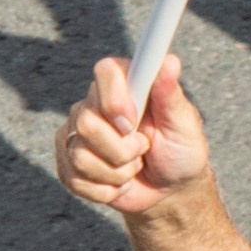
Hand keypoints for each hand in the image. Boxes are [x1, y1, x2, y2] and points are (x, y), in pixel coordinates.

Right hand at [57, 55, 210, 215]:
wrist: (170, 190)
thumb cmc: (181, 150)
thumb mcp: (183, 123)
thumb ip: (170, 93)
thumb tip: (169, 61)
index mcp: (127, 85)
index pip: (105, 70)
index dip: (114, 100)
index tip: (132, 122)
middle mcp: (96, 104)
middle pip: (86, 122)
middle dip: (122, 149)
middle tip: (144, 149)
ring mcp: (77, 133)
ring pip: (80, 155)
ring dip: (118, 172)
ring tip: (135, 166)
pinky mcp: (67, 162)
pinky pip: (74, 178)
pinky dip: (106, 188)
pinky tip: (120, 182)